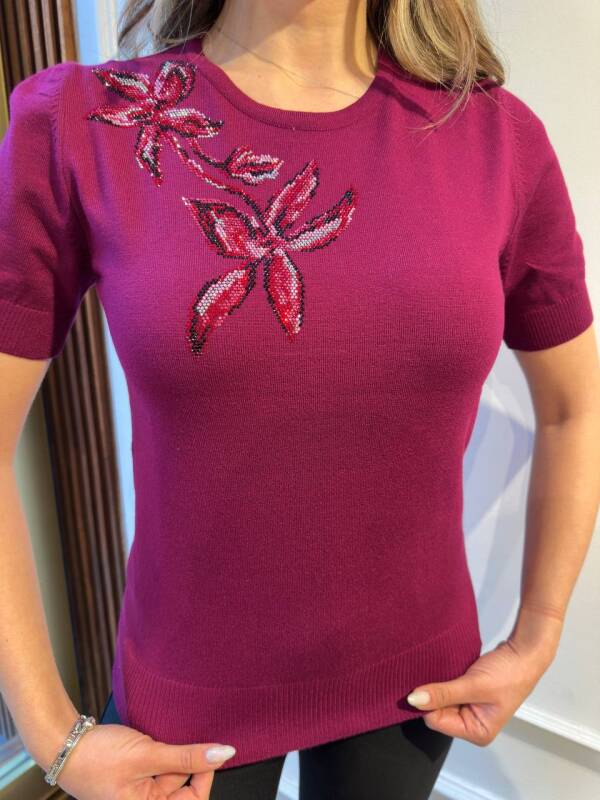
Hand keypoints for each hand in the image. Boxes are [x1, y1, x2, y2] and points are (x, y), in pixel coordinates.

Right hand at [51, 721, 235, 798]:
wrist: (65, 744)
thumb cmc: (98, 759)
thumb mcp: (147, 755)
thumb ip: (186, 757)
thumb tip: (224, 754)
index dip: (205, 775)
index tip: (208, 750)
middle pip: (184, 784)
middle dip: (185, 760)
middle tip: (175, 738)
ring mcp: (142, 787)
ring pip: (173, 769)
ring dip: (173, 751)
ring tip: (161, 735)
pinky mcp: (137, 772)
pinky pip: (160, 761)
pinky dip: (163, 748)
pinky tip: (155, 735)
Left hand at [405, 635, 556, 745]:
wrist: (525, 652)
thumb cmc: (508, 673)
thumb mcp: (474, 684)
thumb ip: (443, 693)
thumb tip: (414, 701)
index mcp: (477, 732)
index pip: (436, 722)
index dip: (428, 703)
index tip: (422, 683)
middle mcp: (472, 725)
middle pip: (436, 712)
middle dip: (434, 694)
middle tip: (436, 674)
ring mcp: (470, 709)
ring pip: (440, 699)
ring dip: (439, 685)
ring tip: (444, 671)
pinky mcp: (468, 694)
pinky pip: (447, 690)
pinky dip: (445, 680)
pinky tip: (447, 670)